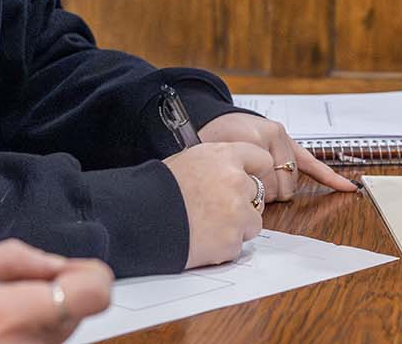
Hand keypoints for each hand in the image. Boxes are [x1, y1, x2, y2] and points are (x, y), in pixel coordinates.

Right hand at [0, 239, 111, 343]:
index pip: (92, 294)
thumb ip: (17, 259)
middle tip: (16, 292)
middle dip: (57, 293)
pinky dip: (31, 336)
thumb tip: (56, 264)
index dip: (90, 276)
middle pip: (79, 311)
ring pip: (63, 332)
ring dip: (42, 317)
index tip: (67, 271)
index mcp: (10, 314)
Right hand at [163, 141, 277, 267]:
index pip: (260, 158)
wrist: (141, 220)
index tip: (250, 178)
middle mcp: (236, 181)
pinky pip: (238, 245)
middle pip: (257, 193)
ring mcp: (237, 212)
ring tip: (207, 225)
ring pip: (253, 222)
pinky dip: (223, 246)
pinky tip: (202, 238)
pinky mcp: (231, 240)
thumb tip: (234, 169)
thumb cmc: (158, 190)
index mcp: (224, 156)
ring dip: (237, 226)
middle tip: (217, 208)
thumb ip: (218, 163)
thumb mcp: (189, 160)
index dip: (253, 171)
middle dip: (242, 202)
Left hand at [199, 112, 357, 198]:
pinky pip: (311, 161)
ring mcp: (282, 137)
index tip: (248, 196)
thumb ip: (240, 177)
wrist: (209, 119)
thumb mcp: (218, 161)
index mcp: (254, 139)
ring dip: (282, 186)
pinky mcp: (287, 138)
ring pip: (293, 178)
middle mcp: (272, 135)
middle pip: (283, 183)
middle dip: (270, 192)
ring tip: (263, 179)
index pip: (269, 182)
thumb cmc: (210, 141)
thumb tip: (262, 199)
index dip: (259, 194)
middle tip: (253, 187)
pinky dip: (327, 176)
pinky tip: (346, 187)